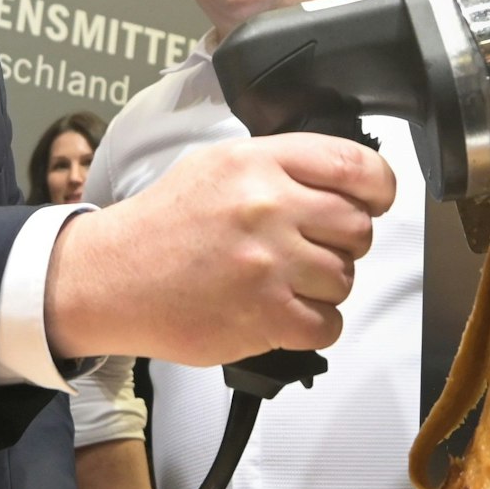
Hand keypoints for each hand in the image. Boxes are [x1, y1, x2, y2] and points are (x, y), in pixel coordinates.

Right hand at [46, 134, 394, 363]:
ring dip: (323, 287)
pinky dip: (312, 325)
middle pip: (358, 227)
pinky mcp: (265, 314)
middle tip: (309, 249)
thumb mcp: (215, 165)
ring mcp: (268, 263)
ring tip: (283, 282)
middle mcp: (267, 207)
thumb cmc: (161, 227)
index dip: (377, 188)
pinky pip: (328, 324)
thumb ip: (277, 165)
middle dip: (342, 242)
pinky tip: (281, 312)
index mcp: (258, 163)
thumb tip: (338, 181)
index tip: (373, 201)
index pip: (356, 165)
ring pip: (346, 278)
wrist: (111, 278)